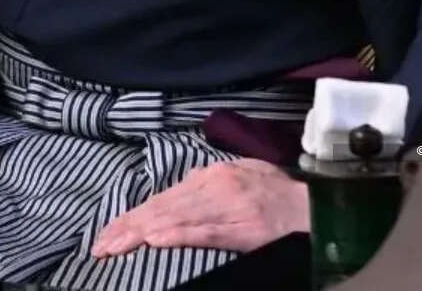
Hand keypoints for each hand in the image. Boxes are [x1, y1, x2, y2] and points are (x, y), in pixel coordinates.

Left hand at [91, 159, 307, 257]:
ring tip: (115, 245)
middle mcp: (215, 186)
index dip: (133, 217)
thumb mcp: (243, 177)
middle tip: (101, 246)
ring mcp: (229, 206)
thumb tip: (187, 184)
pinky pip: (206, 232)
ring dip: (141, 232)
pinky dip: (179, 234)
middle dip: (128, 228)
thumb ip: (213, 183)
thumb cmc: (281, 197)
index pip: (163, 199)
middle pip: (162, 208)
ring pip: (176, 219)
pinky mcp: (245, 228)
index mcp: (213, 176)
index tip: (109, 234)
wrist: (320, 209)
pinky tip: (156, 240)